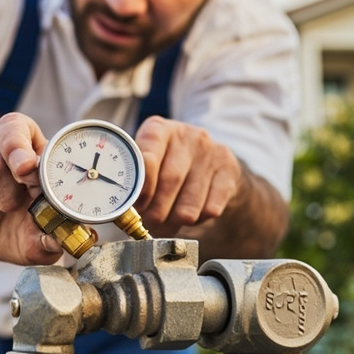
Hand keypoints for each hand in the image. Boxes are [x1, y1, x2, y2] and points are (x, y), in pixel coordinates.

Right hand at [0, 113, 63, 264]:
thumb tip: (57, 241)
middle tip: (28, 192)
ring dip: (4, 198)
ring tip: (8, 210)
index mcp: (27, 145)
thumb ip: (52, 234)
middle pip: (6, 143)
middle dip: (19, 168)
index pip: (16, 127)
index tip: (28, 167)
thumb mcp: (41, 230)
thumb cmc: (21, 222)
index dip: (21, 144)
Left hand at [133, 116, 244, 236]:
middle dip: (156, 211)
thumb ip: (135, 179)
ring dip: (175, 221)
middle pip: (170, 181)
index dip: (141, 188)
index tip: (135, 206)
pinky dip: (197, 220)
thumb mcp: (148, 161)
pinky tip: (190, 215)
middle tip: (149, 222)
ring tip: (167, 224)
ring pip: (190, 202)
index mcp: (159, 129)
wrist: (210, 163)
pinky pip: (210, 209)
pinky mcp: (229, 171)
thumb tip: (123, 210)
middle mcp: (187, 136)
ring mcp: (211, 152)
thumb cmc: (167, 165)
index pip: (147, 157)